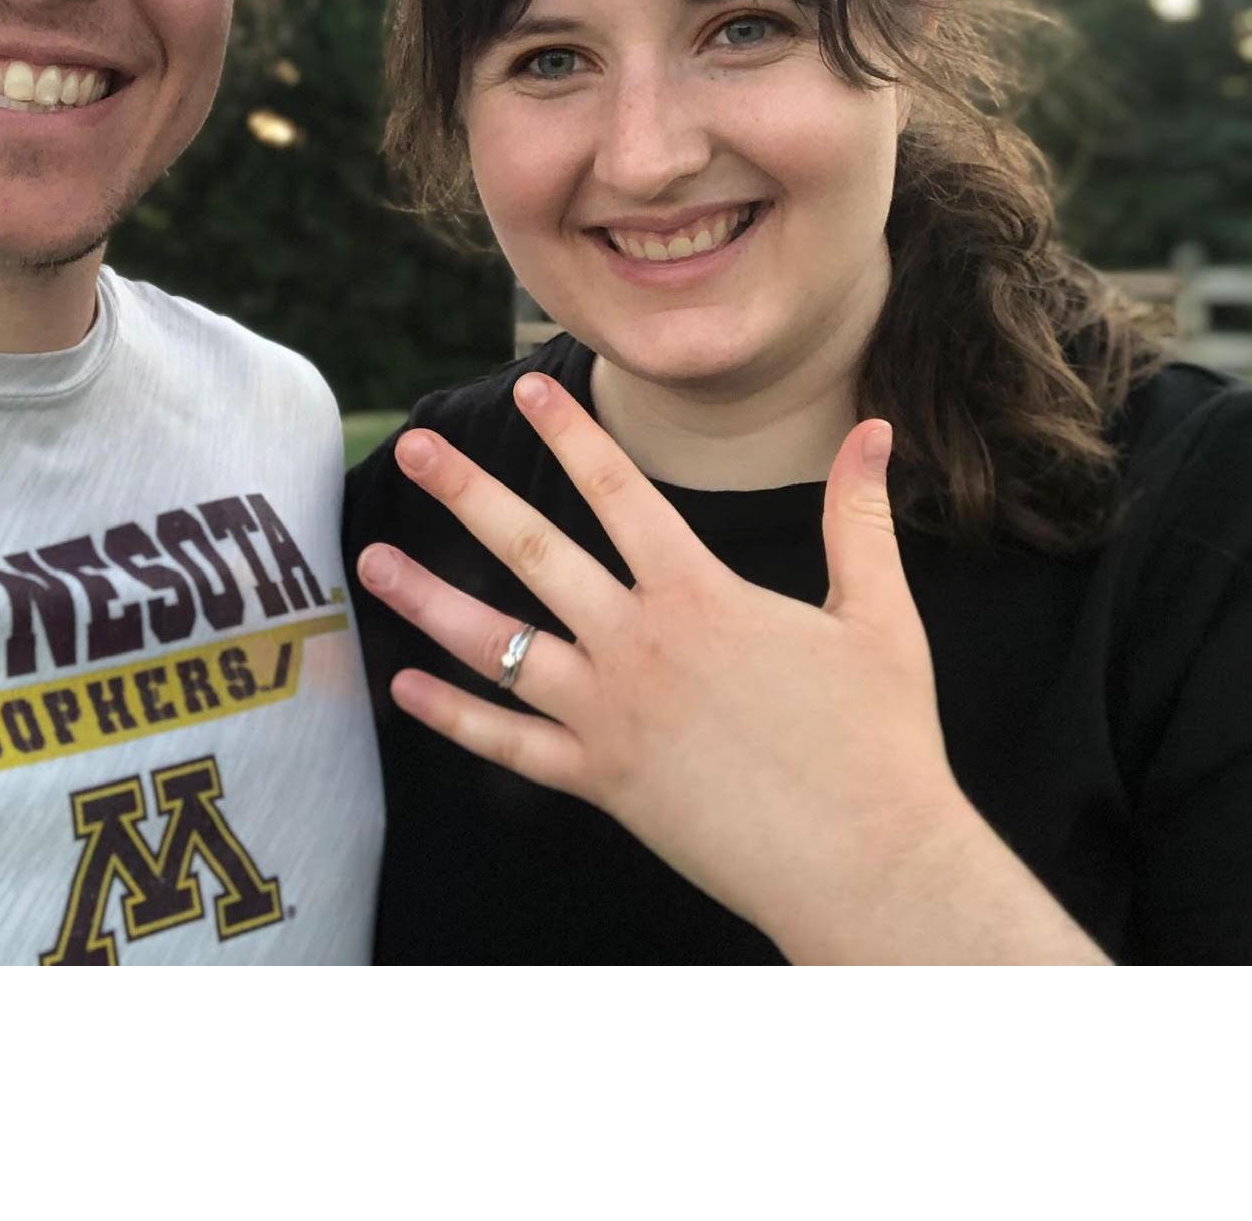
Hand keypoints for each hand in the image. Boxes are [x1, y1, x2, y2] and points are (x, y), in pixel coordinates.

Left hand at [356, 373, 1002, 960]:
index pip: (619, 492)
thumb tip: (878, 430)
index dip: (572, 433)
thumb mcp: (880, 614)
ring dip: (428, 599)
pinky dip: (453, 717)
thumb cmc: (880, 741)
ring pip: (496, 647)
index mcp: (700, 595)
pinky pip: (509, 746)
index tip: (527, 385)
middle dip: (466, 493)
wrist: (868, 864)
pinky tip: (405, 685)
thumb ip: (860, 516)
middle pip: (534, 552)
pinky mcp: (602, 783)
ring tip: (371, 560)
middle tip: (411, 448)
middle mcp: (639, 645)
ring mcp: (610, 717)